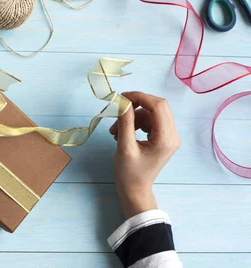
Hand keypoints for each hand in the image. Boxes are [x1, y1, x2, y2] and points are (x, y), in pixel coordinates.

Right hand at [109, 92, 179, 218]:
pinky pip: (150, 120)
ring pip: (152, 113)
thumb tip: (123, 102)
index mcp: (166, 139)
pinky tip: (123, 132)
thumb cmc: (129, 173)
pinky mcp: (163, 138)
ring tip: (115, 130)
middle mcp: (172, 136)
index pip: (158, 106)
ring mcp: (169, 137)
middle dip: (137, 104)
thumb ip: (125, 123)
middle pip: (158, 106)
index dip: (140, 97)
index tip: (121, 98)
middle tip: (119, 107)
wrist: (135, 190)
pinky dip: (136, 122)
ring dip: (133, 116)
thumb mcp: (124, 147)